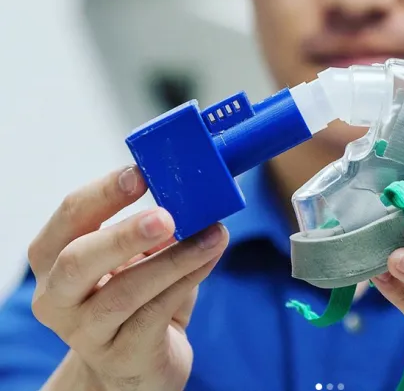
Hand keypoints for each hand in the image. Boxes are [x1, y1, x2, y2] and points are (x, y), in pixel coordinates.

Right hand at [29, 165, 228, 390]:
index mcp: (55, 259)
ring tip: (212, 235)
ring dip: (174, 259)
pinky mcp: (120, 356)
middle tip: (166, 217)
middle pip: (78, 260)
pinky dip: (186, 280)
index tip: (141, 174)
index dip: (104, 193)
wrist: (139, 363)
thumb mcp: (139, 258)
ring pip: (124, 292)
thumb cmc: (139, 300)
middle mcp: (58, 297)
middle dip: (124, 234)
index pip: (70, 217)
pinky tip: (209, 257)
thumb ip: (156, 231)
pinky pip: (154, 313)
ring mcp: (85, 332)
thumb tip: (195, 198)